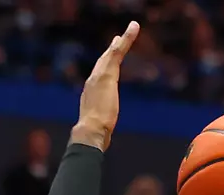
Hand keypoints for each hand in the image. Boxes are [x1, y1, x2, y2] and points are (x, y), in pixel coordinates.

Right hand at [71, 21, 139, 149]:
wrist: (90, 132)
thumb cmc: (94, 135)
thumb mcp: (99, 127)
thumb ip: (101, 125)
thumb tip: (102, 137)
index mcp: (90, 92)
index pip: (99, 74)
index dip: (104, 65)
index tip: (109, 57)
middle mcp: (93, 81)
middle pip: (104, 61)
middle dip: (112, 49)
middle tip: (119, 39)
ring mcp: (99, 76)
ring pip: (112, 54)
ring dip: (123, 40)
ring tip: (133, 28)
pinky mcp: (107, 75)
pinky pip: (117, 54)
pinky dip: (124, 42)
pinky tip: (131, 33)